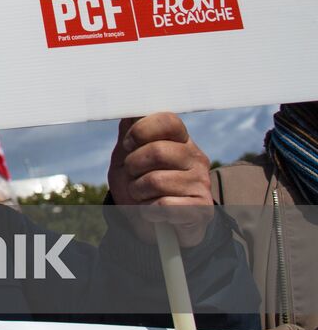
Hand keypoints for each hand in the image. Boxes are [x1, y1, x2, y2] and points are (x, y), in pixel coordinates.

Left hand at [107, 113, 213, 246]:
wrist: (149, 223)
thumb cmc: (138, 184)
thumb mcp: (127, 155)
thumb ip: (129, 131)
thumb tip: (129, 106)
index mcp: (179, 139)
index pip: (168, 120)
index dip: (141, 130)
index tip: (128, 145)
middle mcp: (195, 157)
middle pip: (157, 151)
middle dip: (133, 166)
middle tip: (133, 175)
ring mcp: (201, 183)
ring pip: (156, 181)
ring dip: (138, 191)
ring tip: (142, 195)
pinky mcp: (202, 208)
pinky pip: (164, 206)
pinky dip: (149, 211)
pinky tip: (154, 212)